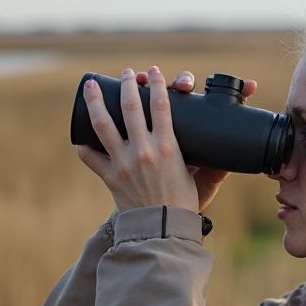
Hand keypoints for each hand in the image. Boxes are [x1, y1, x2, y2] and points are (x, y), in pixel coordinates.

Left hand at [76, 66, 256, 213]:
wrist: (162, 232)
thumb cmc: (184, 205)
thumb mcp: (199, 178)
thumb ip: (207, 161)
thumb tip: (226, 152)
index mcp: (168, 147)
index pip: (162, 104)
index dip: (158, 83)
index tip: (155, 73)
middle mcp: (143, 150)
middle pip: (131, 106)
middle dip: (128, 84)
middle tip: (128, 73)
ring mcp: (123, 162)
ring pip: (103, 123)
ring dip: (96, 100)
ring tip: (90, 85)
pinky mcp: (109, 176)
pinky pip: (90, 157)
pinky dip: (83, 146)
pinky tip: (79, 136)